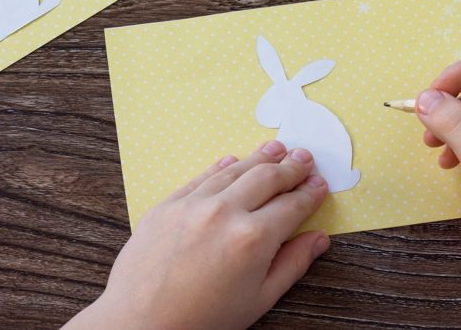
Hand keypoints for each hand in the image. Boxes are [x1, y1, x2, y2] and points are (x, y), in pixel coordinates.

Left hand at [64, 141, 328, 329]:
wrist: (140, 323)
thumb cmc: (202, 320)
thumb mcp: (258, 300)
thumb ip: (292, 264)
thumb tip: (318, 239)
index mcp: (253, 239)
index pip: (292, 205)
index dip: (310, 193)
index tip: (319, 184)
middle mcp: (225, 212)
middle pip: (267, 178)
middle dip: (290, 166)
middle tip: (304, 157)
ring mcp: (194, 204)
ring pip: (235, 169)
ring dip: (260, 156)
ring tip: (277, 147)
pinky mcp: (169, 203)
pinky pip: (202, 176)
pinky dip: (221, 165)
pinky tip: (233, 159)